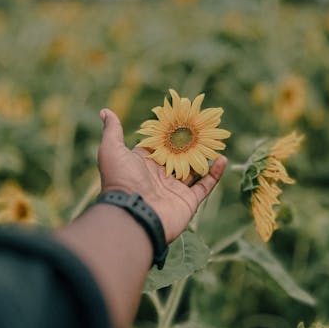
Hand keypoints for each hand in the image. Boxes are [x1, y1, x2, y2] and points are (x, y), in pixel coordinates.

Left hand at [97, 109, 226, 242]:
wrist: (132, 216)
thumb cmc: (121, 181)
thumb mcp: (112, 150)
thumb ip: (112, 131)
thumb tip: (105, 112)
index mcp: (144, 164)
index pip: (160, 145)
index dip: (169, 133)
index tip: (182, 118)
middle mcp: (160, 176)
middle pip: (180, 155)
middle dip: (191, 142)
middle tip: (204, 126)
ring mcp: (175, 188)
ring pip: (195, 169)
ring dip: (205, 155)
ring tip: (216, 139)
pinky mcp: (188, 201)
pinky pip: (205, 185)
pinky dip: (215, 173)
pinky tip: (222, 158)